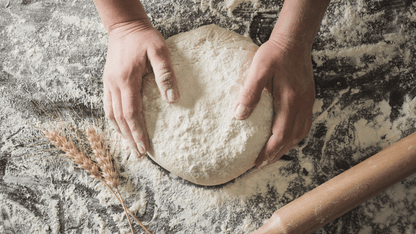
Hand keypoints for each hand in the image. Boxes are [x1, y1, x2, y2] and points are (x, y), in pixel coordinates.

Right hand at [103, 21, 179, 155]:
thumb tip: (173, 99)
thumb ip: (165, 74)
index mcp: (126, 79)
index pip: (131, 113)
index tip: (145, 148)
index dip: (137, 132)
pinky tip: (122, 127)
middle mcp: (114, 84)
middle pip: (120, 118)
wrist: (124, 26)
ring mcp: (108, 83)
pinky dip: (115, 120)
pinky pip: (108, 106)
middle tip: (139, 155)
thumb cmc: (144, 37)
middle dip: (130, 138)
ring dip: (121, 132)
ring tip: (131, 146)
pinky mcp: (108, 81)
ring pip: (111, 114)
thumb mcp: (159, 51)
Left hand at [234, 36, 314, 166]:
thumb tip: (239, 116)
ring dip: (287, 146)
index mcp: (289, 100)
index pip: (280, 135)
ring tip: (273, 154)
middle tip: (262, 164)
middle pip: (292, 138)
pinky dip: (295, 135)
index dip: (268, 152)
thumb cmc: (274, 53)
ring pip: (300, 133)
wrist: (294, 40)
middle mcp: (302, 104)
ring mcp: (307, 102)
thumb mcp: (258, 69)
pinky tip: (286, 136)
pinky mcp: (308, 97)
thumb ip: (250, 93)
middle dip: (277, 154)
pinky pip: (305, 123)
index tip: (256, 162)